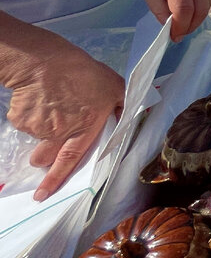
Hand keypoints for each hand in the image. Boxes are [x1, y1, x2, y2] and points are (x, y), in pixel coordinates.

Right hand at [4, 28, 123, 200]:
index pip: (73, 160)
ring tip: (48, 110)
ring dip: (40, 131)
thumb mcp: (114, 85)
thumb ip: (124, 102)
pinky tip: (38, 98)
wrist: (43, 62)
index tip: (43, 195)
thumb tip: (144, 108)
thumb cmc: (83, 72)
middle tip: (42, 157)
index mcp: (85, 127)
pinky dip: (30, 115)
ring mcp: (38, 128)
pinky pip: (25, 123)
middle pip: (45, 158)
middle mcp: (60, 133)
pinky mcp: (21, 119)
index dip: (58, 179)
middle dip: (42, 161)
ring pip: (36, 139)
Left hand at [141, 0, 210, 41]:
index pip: (183, 11)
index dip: (180, 27)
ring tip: (183, 21)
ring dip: (194, 20)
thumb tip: (170, 28)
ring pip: (205, 10)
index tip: (174, 36)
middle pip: (198, 13)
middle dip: (188, 27)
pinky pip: (207, 2)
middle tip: (178, 33)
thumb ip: (159, 10)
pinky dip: (199, 9)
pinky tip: (191, 2)